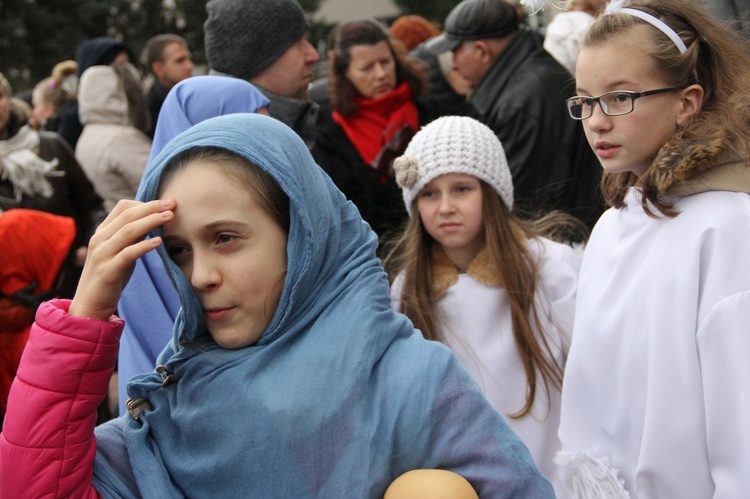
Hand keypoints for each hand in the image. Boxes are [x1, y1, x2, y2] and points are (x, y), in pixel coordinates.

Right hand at [68, 199, 174, 320]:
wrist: (90, 305)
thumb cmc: (110, 276)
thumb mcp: (121, 252)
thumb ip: (132, 237)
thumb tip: (152, 221)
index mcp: (102, 233)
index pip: (122, 208)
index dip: (145, 203)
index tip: (165, 204)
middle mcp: (99, 240)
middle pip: (127, 216)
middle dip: (152, 207)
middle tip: (173, 204)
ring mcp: (102, 255)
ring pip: (127, 231)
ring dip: (151, 221)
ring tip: (170, 217)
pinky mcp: (107, 271)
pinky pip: (127, 254)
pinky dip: (144, 246)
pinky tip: (158, 241)